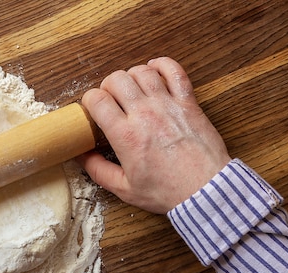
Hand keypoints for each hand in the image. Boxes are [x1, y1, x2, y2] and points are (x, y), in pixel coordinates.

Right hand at [77, 57, 230, 212]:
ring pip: (141, 72)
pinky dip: (162, 65)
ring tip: (130, 89)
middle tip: (110, 100)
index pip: (97, 100)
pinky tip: (154, 71)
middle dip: (107, 87)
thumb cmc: (168, 191)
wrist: (206, 190)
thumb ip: (98, 170)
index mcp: (126, 135)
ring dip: (131, 76)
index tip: (92, 109)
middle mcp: (145, 114)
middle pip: (116, 79)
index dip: (89, 100)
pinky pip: (174, 71)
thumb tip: (81, 155)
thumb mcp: (124, 189)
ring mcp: (168, 105)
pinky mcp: (188, 102)